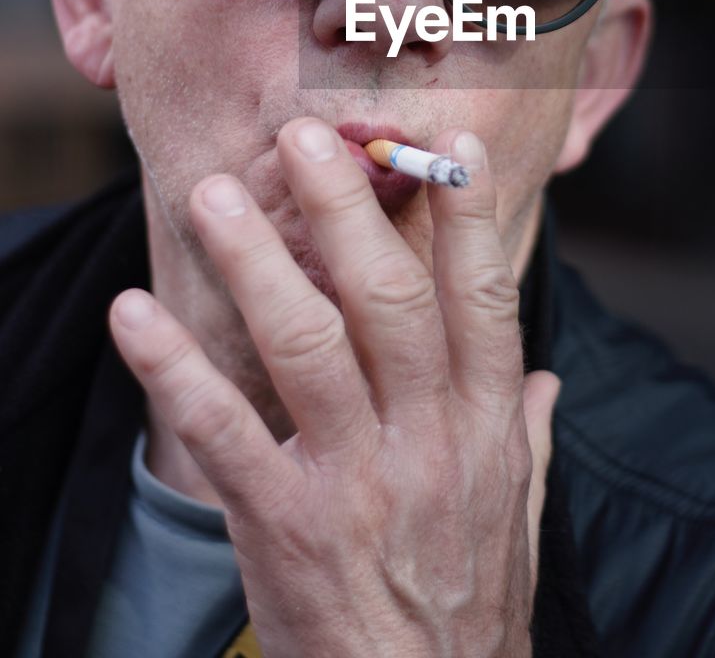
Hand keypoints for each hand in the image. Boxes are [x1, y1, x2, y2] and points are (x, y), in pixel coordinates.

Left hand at [109, 120, 560, 657]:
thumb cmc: (470, 610)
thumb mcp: (518, 517)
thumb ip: (527, 434)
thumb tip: (546, 376)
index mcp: (485, 428)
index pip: (483, 299)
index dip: (468, 217)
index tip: (447, 143)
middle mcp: (429, 443)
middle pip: (390, 301)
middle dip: (347, 210)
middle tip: (304, 137)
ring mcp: (358, 484)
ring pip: (309, 347)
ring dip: (256, 263)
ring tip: (214, 198)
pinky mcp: (287, 529)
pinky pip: (225, 436)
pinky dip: (176, 371)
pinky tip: (136, 316)